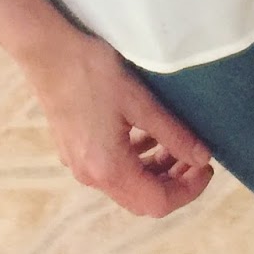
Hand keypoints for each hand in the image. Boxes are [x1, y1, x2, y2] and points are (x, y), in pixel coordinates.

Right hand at [6, 19, 215, 218]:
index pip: (157, 202)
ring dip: (156, 171)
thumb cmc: (92, 72)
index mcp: (108, 168)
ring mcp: (79, 164)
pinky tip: (148, 136)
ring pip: (127, 185)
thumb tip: (202, 158)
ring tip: (177, 144)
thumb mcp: (140, 101)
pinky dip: (136, 160)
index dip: (188, 191)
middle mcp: (91, 175)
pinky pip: (112, 168)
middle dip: (174, 182)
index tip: (207, 168)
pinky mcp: (74, 149)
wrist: (47, 51)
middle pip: (142, 199)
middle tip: (196, 157)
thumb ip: (174, 134)